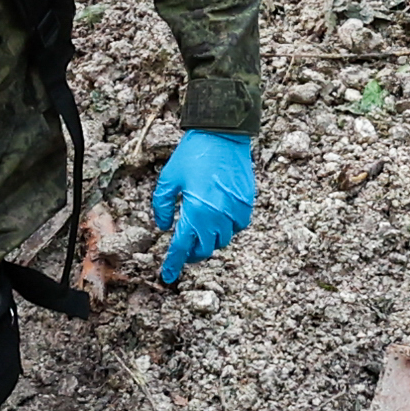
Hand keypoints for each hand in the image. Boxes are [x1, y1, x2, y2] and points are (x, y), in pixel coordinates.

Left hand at [148, 129, 257, 278]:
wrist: (222, 135)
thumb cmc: (193, 155)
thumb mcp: (168, 179)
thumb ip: (162, 205)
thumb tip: (164, 225)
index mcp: (195, 212)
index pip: (182, 247)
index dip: (174, 263)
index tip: (168, 276)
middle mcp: (217, 217)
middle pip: (205, 249)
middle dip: (192, 253)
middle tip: (183, 249)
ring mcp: (235, 212)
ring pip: (222, 240)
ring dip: (209, 240)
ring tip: (200, 229)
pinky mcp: (246, 204)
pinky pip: (237, 226)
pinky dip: (226, 228)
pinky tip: (217, 217)